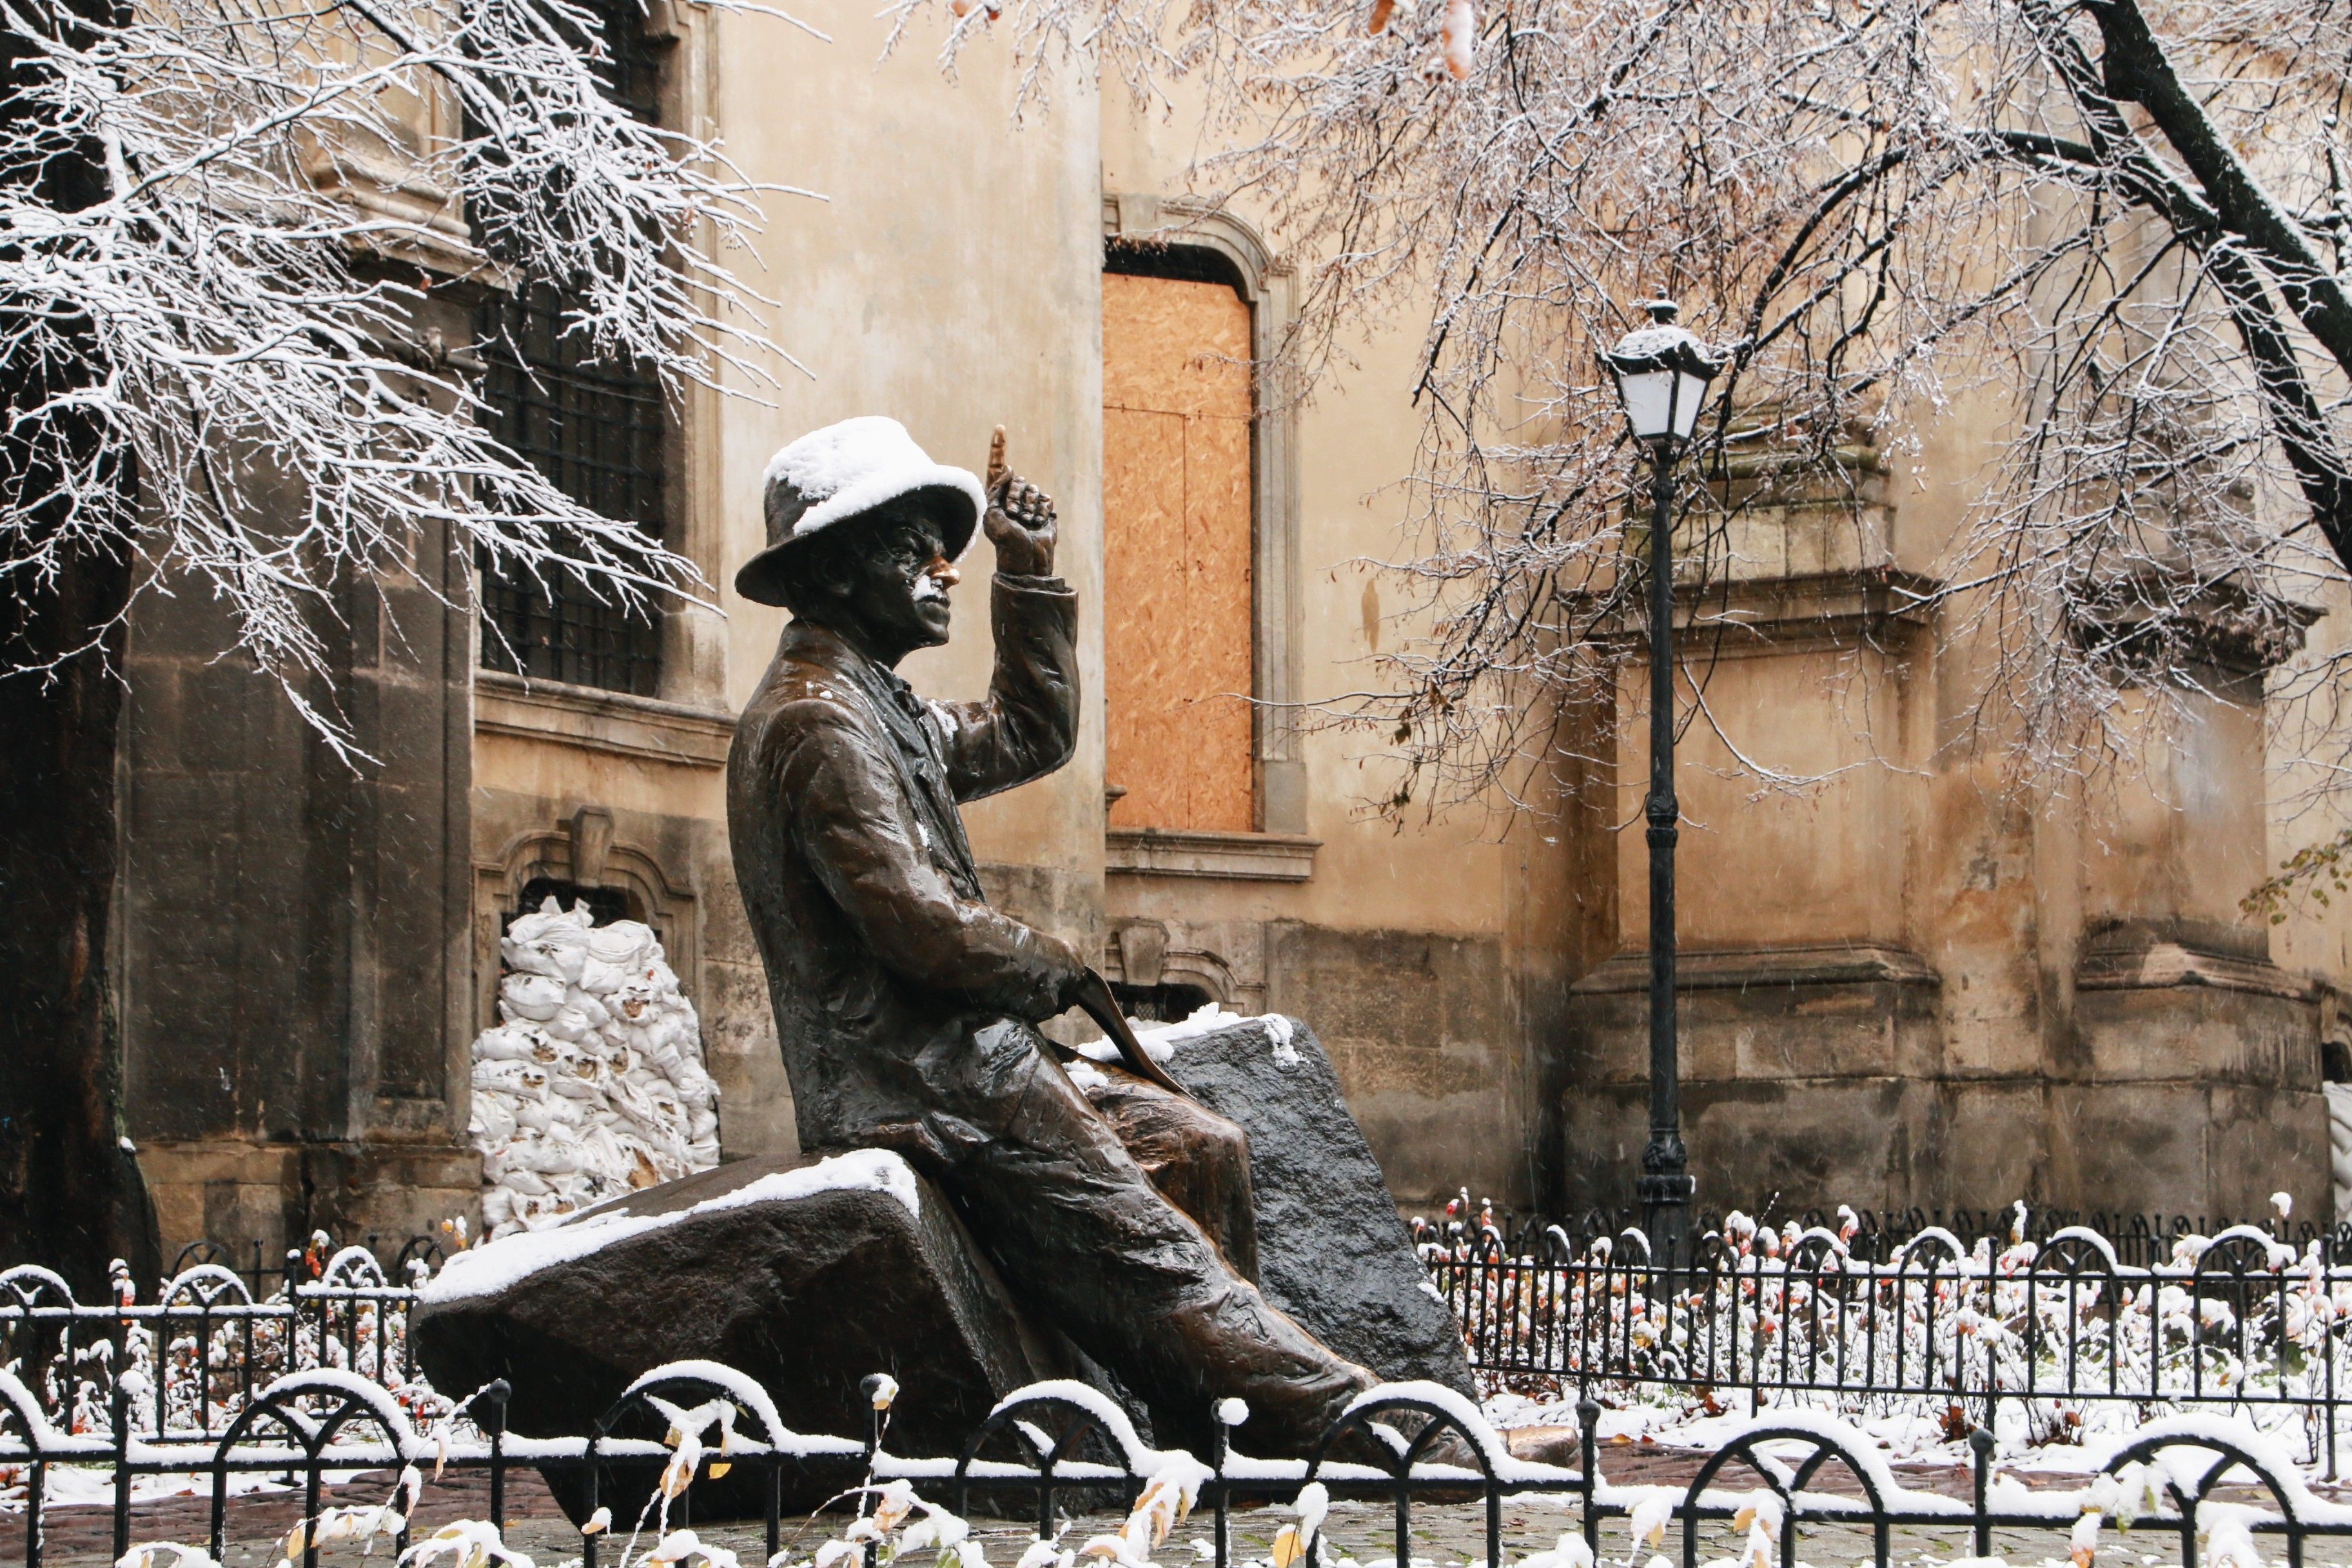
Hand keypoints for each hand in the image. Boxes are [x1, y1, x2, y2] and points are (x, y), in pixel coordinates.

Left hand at [983, 425, 1056, 575]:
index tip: (1000, 428)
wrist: (1026, 558)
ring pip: (1034, 490)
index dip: (998, 447)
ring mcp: (1029, 502)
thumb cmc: (1005, 541)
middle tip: (1013, 515)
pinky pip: (1046, 500)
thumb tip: (1009, 470)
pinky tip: (1037, 524)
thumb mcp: (992, 515)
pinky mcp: (1044, 510)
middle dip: (1016, 497)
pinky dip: (1042, 512)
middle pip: (1018, 480)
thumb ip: (996, 490)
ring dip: (1029, 507)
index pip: (997, 467)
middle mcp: (1012, 496)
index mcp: (995, 496)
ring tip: (1025, 523)